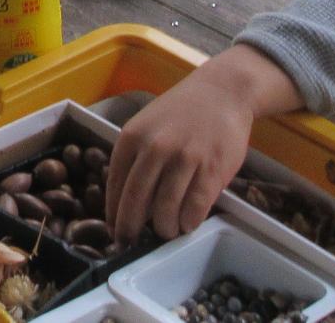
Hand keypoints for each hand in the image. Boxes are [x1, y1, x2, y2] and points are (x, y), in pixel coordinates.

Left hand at [106, 44, 302, 241]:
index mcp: (132, 137)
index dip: (114, 212)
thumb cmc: (180, 113)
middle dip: (131, 227)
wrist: (221, 92)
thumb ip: (135, 157)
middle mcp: (154, 148)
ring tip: (166, 231)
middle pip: (136, 200)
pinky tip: (187, 224)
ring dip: (164, 228)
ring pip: (165, 209)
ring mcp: (183, 159)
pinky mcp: (211, 169)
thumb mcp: (147, 126)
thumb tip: (124, 199)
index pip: (115, 183)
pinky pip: (195, 207)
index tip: (114, 230)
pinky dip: (188, 222)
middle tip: (131, 243)